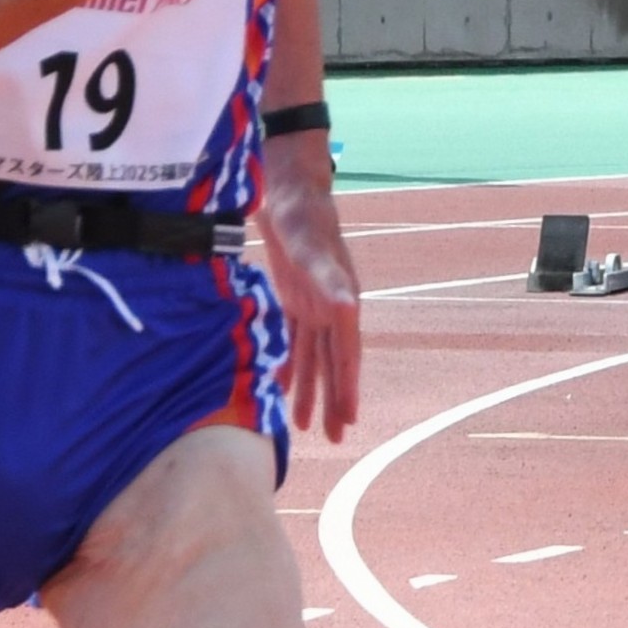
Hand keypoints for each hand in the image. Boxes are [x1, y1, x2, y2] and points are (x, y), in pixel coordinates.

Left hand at [255, 165, 362, 444]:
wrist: (287, 190)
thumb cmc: (302, 217)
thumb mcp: (311, 249)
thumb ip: (329, 280)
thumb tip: (348, 309)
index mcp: (342, 301)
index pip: (347, 354)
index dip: (348, 387)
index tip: (348, 420)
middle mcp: (333, 307)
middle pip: (334, 363)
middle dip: (334, 399)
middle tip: (334, 437)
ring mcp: (314, 302)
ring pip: (314, 355)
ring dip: (309, 387)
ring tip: (303, 424)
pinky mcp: (296, 295)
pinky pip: (295, 338)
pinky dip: (288, 361)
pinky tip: (278, 383)